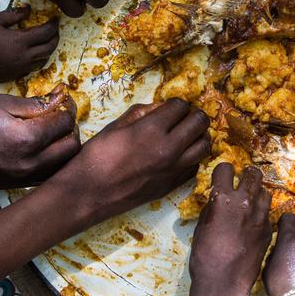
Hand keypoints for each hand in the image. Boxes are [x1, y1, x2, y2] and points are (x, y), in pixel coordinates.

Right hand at [0, 6, 58, 81]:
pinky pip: (31, 69)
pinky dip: (37, 60)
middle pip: (48, 49)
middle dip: (54, 38)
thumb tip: (29, 9)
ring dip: (47, 50)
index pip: (45, 33)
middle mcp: (22, 58)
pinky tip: (33, 53)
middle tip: (54, 30)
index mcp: (19, 42)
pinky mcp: (11, 76)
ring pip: (42, 61)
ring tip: (46, 41)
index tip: (56, 19)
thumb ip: (15, 14)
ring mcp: (18, 69)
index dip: (53, 25)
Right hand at [0, 90, 78, 187]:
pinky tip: (41, 147)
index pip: (64, 123)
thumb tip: (60, 98)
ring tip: (52, 130)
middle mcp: (28, 164)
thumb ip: (35, 104)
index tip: (63, 97)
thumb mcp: (0, 102)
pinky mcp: (14, 185)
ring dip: (64, 147)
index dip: (67, 106)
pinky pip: (45, 175)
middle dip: (70, 128)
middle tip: (60, 114)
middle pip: (71, 148)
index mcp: (26, 140)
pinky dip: (51, 161)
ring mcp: (21, 178)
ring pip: (62, 165)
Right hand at [49, 99, 210, 219]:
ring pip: (205, 146)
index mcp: (152, 129)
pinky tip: (181, 154)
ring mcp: (173, 169)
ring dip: (199, 135)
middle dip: (193, 115)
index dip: (176, 103)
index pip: (181, 106)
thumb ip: (141, 112)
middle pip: (200, 123)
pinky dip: (193, 157)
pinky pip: (196, 166)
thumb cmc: (97, 156)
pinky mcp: (172, 185)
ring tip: (187, 134)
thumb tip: (160, 106)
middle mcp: (169, 148)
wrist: (89, 192)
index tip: (170, 107)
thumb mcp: (115, 126)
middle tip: (182, 117)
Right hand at [188, 164, 272, 295]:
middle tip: (242, 182)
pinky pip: (268, 212)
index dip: (223, 171)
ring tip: (249, 202)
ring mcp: (260, 216)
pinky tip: (254, 222)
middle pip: (252, 173)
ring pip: (264, 191)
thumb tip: (216, 199)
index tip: (222, 177)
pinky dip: (261, 213)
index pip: (226, 168)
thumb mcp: (201, 227)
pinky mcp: (269, 230)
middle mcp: (244, 202)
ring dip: (256, 193)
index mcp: (222, 199)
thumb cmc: (205, 257)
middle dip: (246, 175)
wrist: (223, 283)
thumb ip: (212, 208)